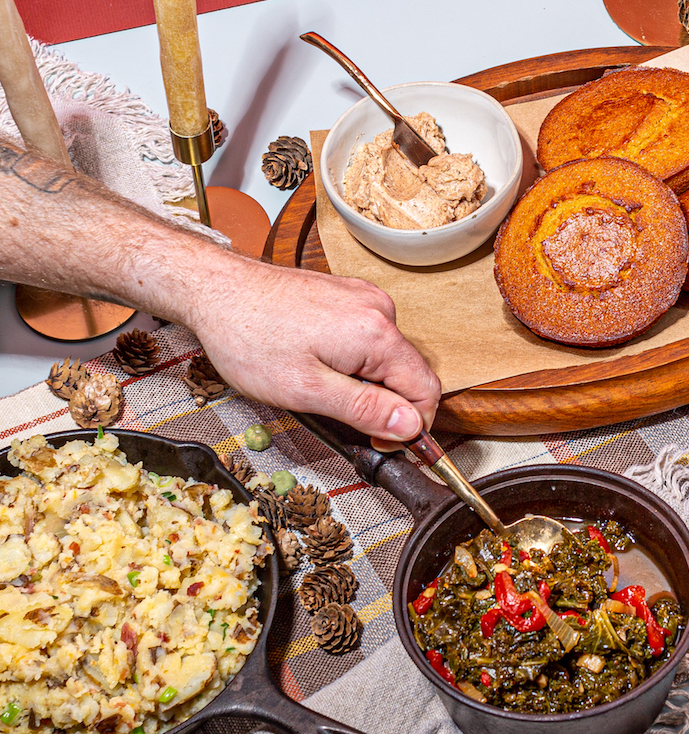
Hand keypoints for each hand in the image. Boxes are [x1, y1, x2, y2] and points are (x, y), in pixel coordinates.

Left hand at [185, 254, 439, 446]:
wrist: (217, 290)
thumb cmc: (249, 337)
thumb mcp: (306, 390)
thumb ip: (365, 409)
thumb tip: (410, 427)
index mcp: (376, 334)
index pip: (426, 391)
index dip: (408, 427)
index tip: (378, 443)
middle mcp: (380, 310)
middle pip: (409, 373)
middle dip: (384, 404)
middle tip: (340, 419)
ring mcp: (365, 299)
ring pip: (389, 357)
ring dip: (367, 381)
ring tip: (321, 385)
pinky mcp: (351, 296)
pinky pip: (371, 337)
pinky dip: (355, 359)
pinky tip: (319, 361)